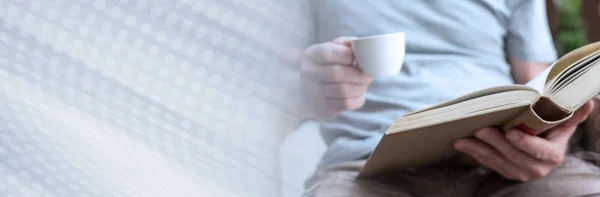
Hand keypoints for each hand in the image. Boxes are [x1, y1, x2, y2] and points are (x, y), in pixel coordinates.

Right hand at [300, 36, 371, 119]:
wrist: (309, 94)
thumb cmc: (326, 67)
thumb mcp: (331, 51)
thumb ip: (345, 44)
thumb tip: (361, 44)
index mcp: (311, 55)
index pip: (328, 53)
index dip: (348, 55)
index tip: (360, 58)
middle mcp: (308, 73)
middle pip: (337, 73)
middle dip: (358, 75)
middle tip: (368, 76)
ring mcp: (313, 92)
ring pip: (343, 90)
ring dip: (359, 88)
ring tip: (363, 85)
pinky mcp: (322, 108)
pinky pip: (346, 104)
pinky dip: (358, 99)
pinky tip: (358, 95)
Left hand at [453, 100, 594, 181]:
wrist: (539, 139)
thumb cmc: (550, 125)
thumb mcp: (561, 120)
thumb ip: (572, 113)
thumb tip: (589, 101)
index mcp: (553, 154)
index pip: (539, 151)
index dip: (525, 143)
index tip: (510, 132)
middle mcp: (537, 168)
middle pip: (514, 156)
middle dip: (496, 144)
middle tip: (480, 129)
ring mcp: (519, 172)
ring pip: (497, 162)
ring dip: (478, 150)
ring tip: (462, 138)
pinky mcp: (504, 171)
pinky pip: (487, 163)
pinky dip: (473, 153)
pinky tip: (460, 143)